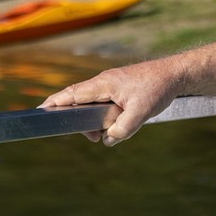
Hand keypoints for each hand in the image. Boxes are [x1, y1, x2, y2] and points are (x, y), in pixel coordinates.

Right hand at [40, 57, 181, 145]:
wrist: (176, 74)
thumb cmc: (158, 87)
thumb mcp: (141, 112)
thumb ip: (123, 129)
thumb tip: (108, 140)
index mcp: (104, 84)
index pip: (72, 93)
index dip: (55, 103)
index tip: (39, 111)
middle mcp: (104, 82)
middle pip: (80, 101)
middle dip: (82, 121)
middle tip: (94, 137)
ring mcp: (112, 85)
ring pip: (94, 105)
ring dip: (98, 121)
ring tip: (110, 133)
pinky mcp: (121, 89)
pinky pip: (106, 104)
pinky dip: (109, 116)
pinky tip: (121, 124)